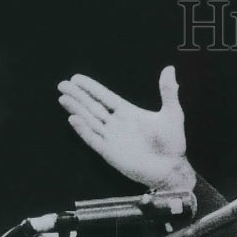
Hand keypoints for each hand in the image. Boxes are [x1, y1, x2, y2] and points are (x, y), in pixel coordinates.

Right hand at [57, 66, 195, 190]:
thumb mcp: (172, 113)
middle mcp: (117, 124)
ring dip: (77, 109)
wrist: (171, 168)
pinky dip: (83, 129)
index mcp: (129, 113)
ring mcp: (112, 138)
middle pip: (93, 106)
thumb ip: (168, 91)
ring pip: (90, 120)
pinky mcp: (110, 153)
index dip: (91, 88)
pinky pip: (93, 139)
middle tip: (63, 84)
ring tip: (63, 98)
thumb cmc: (173, 142)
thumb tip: (170, 68)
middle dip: (78, 96)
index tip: (76, 78)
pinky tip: (73, 119)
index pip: (105, 97)